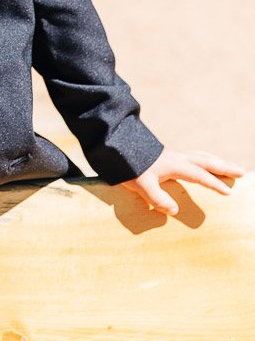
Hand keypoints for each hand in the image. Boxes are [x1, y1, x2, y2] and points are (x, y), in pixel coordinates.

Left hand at [122, 148, 245, 215]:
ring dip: (216, 161)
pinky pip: (193, 156)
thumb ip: (157, 198)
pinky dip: (205, 159)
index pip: (199, 175)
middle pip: (206, 160)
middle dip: (225, 166)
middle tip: (243, 171)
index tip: (229, 193)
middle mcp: (177, 157)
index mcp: (174, 164)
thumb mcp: (141, 185)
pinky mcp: (168, 155)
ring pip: (201, 156)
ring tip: (230, 167)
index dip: (213, 184)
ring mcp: (173, 155)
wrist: (115, 147)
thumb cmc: (129, 167)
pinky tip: (204, 163)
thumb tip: (174, 211)